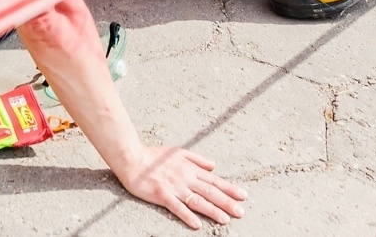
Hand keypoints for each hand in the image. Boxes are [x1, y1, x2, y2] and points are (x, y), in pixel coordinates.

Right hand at [115, 145, 246, 229]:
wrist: (132, 158)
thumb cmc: (154, 155)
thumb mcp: (178, 151)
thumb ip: (197, 159)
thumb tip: (214, 166)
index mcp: (190, 167)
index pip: (214, 180)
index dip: (229, 188)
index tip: (243, 195)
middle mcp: (185, 177)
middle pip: (210, 192)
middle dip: (227, 202)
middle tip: (241, 212)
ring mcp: (174, 187)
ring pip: (197, 200)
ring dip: (212, 210)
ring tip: (225, 219)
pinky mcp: (162, 195)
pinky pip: (177, 207)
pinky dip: (187, 216)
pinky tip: (197, 224)